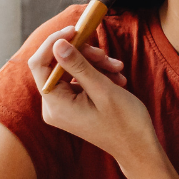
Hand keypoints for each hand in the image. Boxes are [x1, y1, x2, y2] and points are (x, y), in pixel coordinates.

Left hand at [26, 26, 159, 168]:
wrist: (138, 148)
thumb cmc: (124, 122)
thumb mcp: (102, 89)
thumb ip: (78, 65)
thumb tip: (57, 43)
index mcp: (55, 104)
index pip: (39, 64)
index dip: (54, 42)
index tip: (76, 30)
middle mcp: (53, 106)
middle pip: (58, 65)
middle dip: (84, 55)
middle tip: (106, 57)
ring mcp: (63, 106)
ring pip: (72, 70)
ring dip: (95, 64)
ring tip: (117, 70)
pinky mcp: (74, 105)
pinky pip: (80, 80)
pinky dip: (97, 74)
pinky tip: (116, 79)